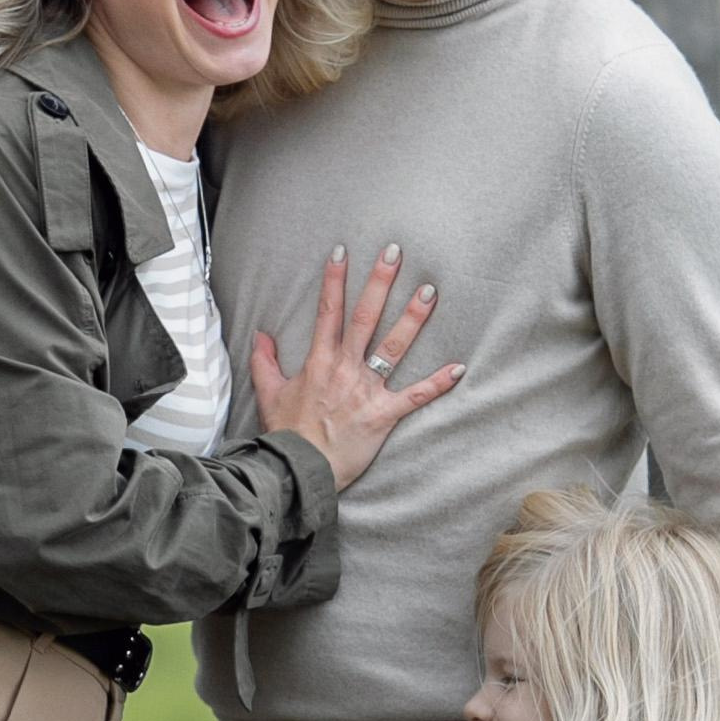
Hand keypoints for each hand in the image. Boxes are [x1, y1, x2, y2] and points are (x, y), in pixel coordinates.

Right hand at [250, 244, 462, 491]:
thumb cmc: (286, 433)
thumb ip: (264, 361)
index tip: (343, 251)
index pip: (328, 311)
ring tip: (430, 292)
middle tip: (394, 252)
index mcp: (319, 361)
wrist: (298, 468)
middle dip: (380, 283)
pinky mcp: (383, 414)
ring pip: (393, 347)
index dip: (335, 280)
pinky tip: (458, 367)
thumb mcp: (269, 392)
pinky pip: (415, 396)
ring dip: (413, 319)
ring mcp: (366, 390)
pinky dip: (437, 383)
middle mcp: (345, 368)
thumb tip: (260, 336)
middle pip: (365, 317)